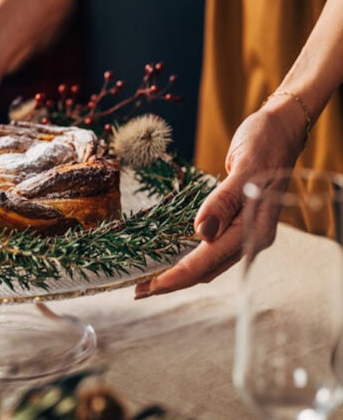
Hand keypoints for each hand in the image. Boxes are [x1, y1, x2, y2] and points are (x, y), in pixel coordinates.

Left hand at [134, 99, 304, 298]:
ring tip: (147, 280)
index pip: (208, 262)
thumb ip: (224, 201)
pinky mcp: (237, 227)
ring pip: (206, 265)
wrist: (282, 129)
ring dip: (177, 274)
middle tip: (137, 290)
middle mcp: (250, 238)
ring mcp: (245, 234)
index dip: (176, 277)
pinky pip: (210, 251)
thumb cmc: (265, 143)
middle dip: (171, 282)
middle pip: (205, 271)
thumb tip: (203, 233)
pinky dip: (188, 259)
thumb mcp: (244, 168)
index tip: (150, 286)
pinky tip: (170, 260)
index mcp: (254, 229)